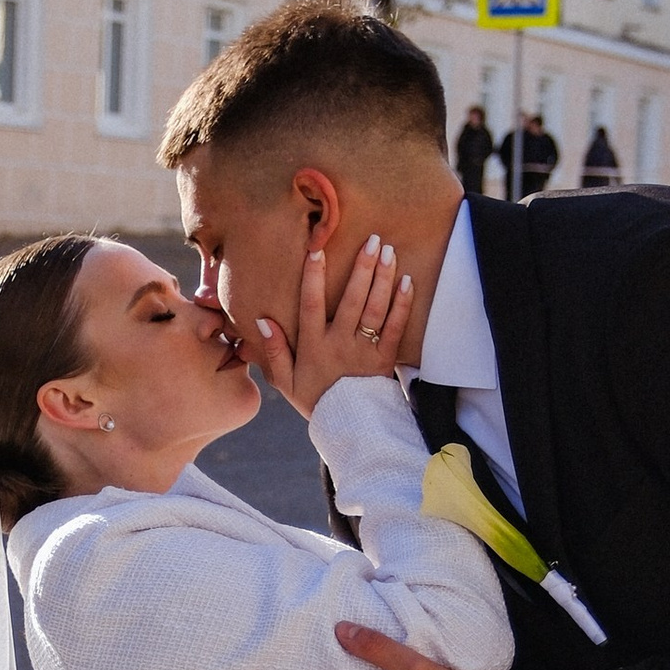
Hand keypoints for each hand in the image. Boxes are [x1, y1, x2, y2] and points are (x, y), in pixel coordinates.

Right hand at [244, 236, 411, 422]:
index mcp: (313, 346)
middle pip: (352, 299)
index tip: (317, 250)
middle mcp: (339, 343)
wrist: (349, 429)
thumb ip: (274, 350)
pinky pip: (396, 328)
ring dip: (384, 278)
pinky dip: (403, 304)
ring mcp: (364, 350)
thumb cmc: (315, 400)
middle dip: (363, 267)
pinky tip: (408, 282)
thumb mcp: (285, 381)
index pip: (311, 305)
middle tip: (373, 240)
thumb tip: (262, 320)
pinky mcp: (385, 358)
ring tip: (390, 251)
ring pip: (376, 309)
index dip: (313, 277)